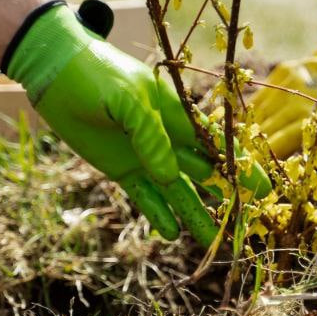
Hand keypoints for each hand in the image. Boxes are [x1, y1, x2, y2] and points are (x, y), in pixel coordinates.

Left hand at [5, 1, 269, 243]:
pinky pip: (146, 197)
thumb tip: (169, 175)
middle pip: (206, 171)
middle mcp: (168, 138)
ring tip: (214, 243)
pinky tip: (171, 234)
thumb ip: (148, 134)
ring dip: (195, 215)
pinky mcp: (122, 169)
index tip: (260, 188)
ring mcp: (146, 155)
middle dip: (228, 194)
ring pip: (179, 190)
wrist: (56, 72)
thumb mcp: (123, 98)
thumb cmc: (95, 74)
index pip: (216, 143)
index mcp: (177, 114)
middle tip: (249, 220)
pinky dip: (159, 214)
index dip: (239, 165)